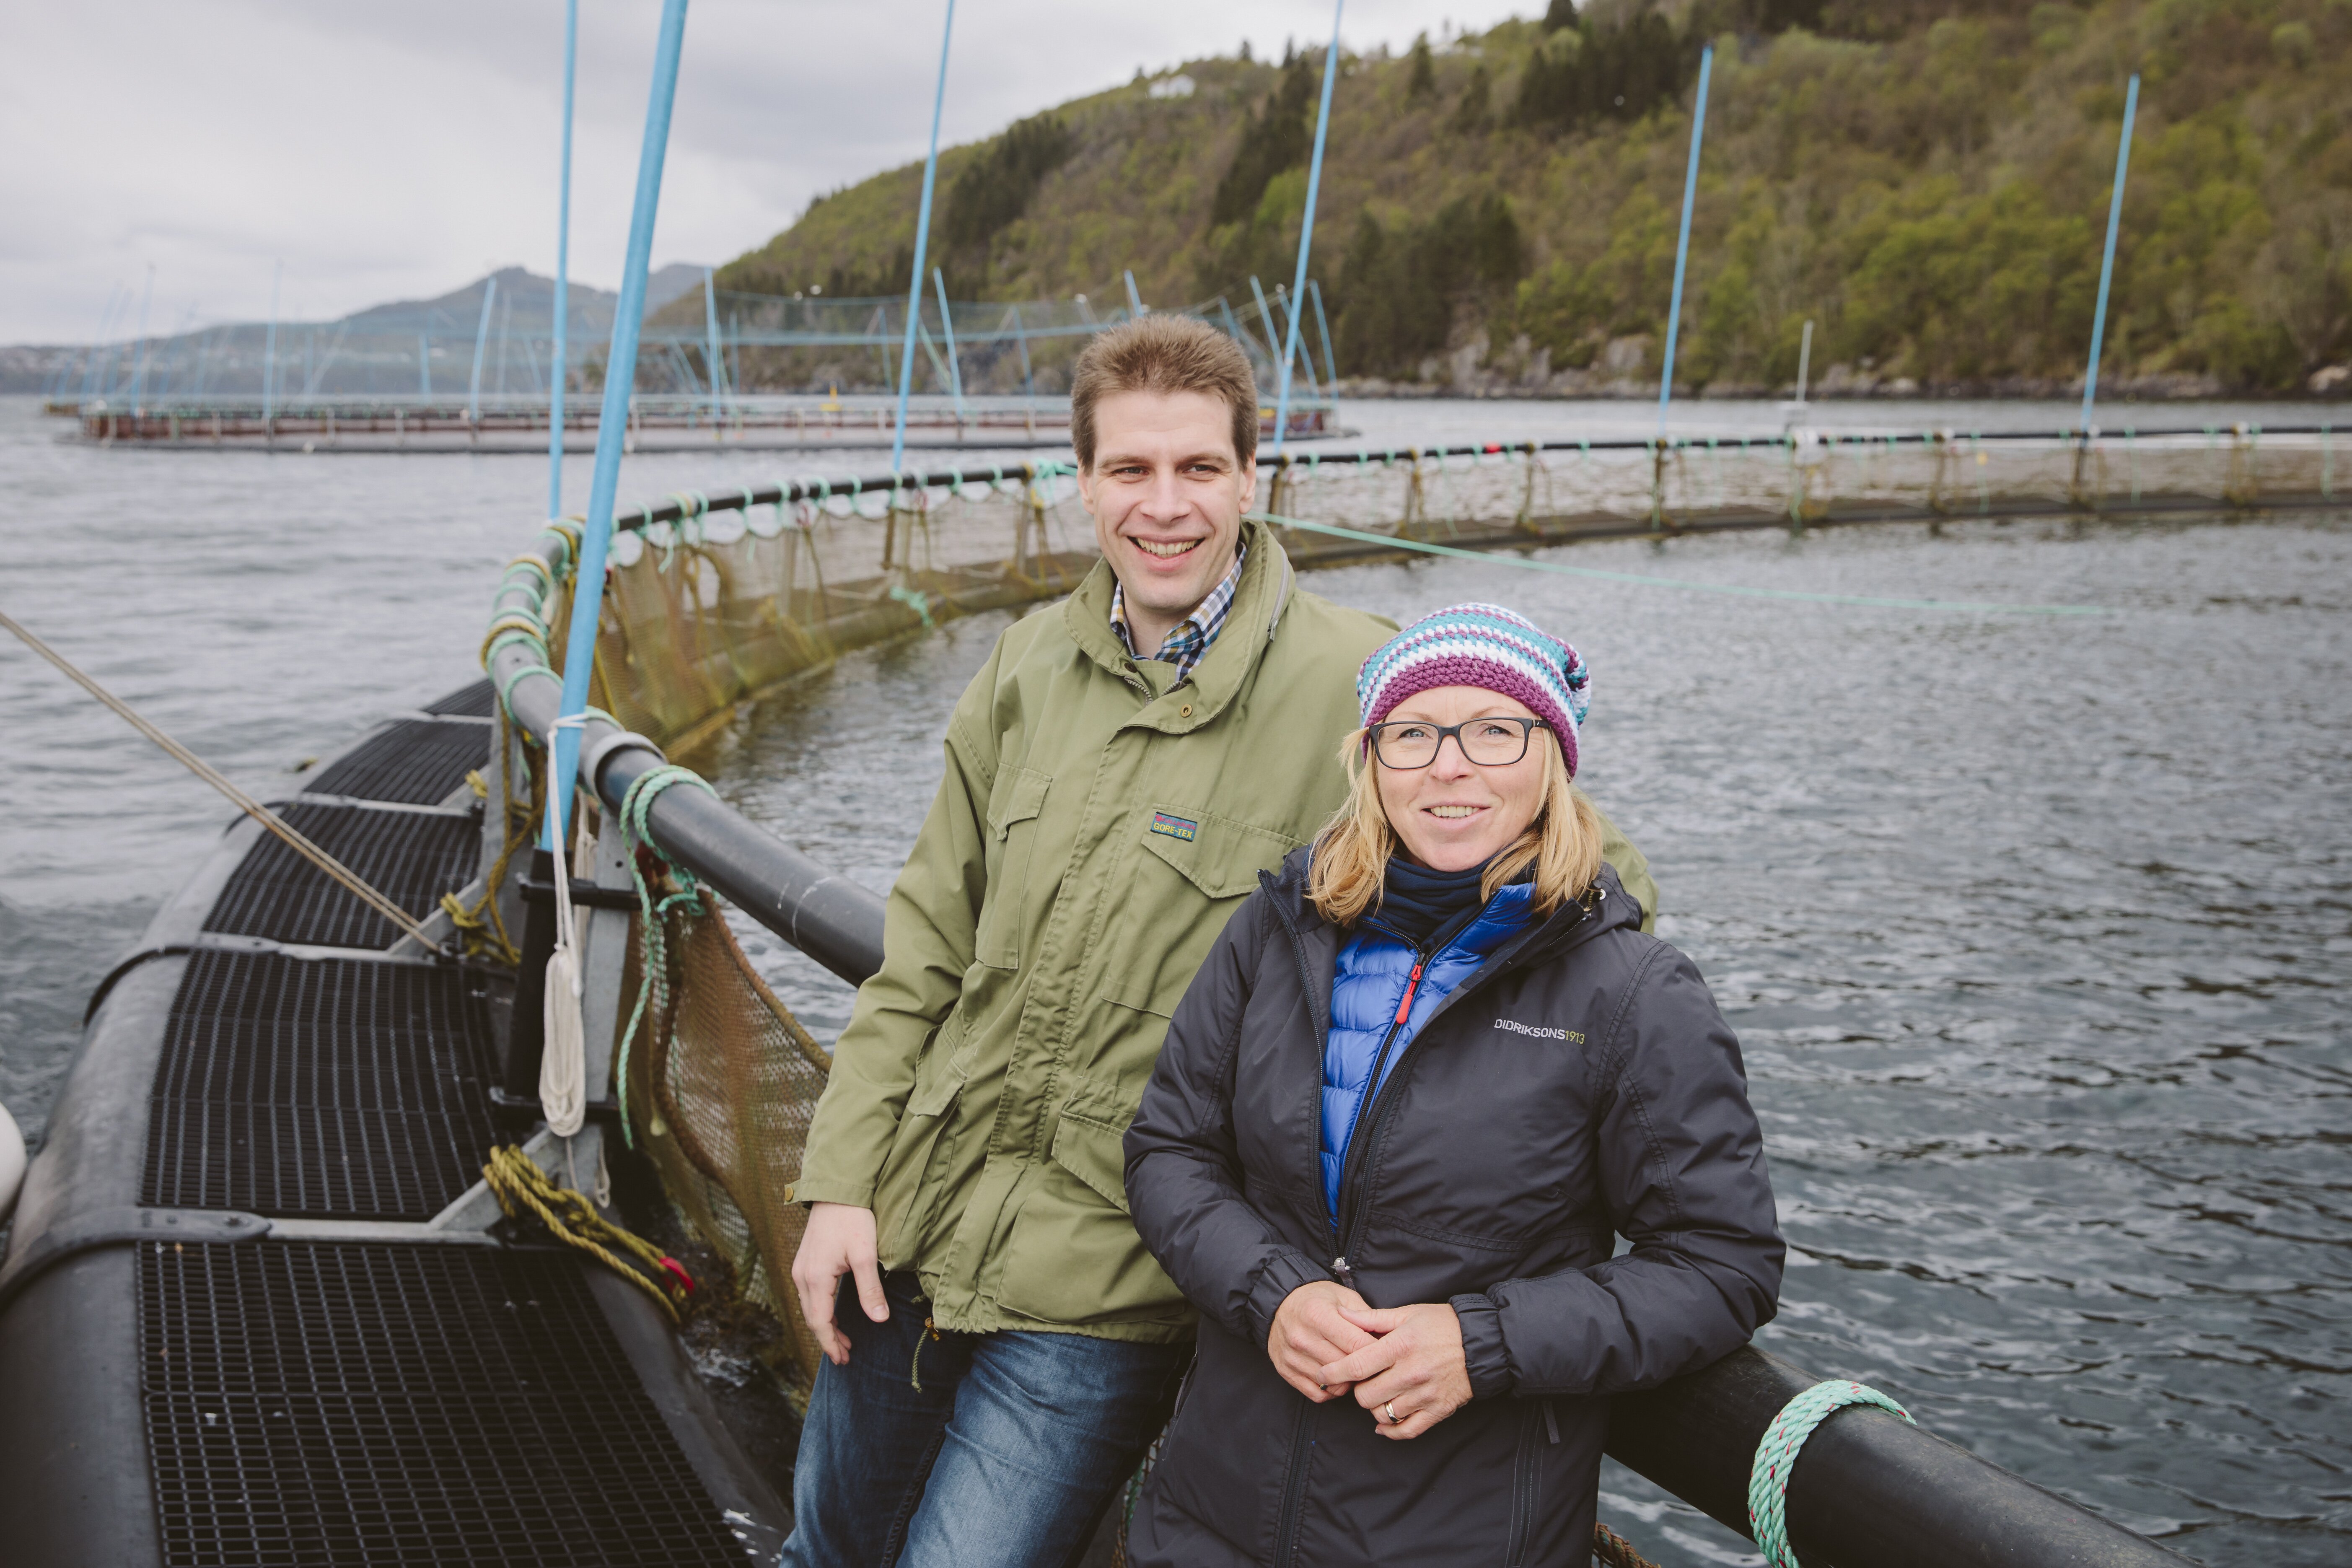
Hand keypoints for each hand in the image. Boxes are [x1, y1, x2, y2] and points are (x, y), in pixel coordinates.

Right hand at [791, 1202, 887, 1364]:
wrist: (837, 1190)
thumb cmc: (853, 1219)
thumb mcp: (866, 1254)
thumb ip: (871, 1290)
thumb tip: (879, 1321)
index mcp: (815, 1278)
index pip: (820, 1322)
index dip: (831, 1343)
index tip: (843, 1360)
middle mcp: (802, 1276)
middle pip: (812, 1318)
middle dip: (828, 1339)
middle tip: (846, 1356)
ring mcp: (801, 1268)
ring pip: (809, 1307)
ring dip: (825, 1326)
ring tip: (843, 1341)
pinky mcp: (804, 1262)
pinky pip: (809, 1295)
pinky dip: (821, 1311)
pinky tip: (833, 1315)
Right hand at [1269, 1280, 1376, 1402]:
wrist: (1280, 1304)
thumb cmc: (1316, 1299)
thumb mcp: (1343, 1297)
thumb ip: (1366, 1317)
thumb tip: (1387, 1340)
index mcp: (1317, 1314)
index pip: (1357, 1344)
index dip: (1377, 1351)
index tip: (1387, 1353)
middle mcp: (1302, 1337)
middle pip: (1345, 1367)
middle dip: (1364, 1368)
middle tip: (1373, 1364)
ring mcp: (1292, 1357)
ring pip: (1333, 1384)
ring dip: (1349, 1381)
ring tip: (1354, 1369)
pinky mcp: (1286, 1371)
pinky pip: (1318, 1394)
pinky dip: (1332, 1390)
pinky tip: (1337, 1377)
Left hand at [1319, 1302, 1473, 1439]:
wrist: (1482, 1343)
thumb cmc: (1442, 1325)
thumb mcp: (1407, 1314)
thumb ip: (1372, 1318)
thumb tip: (1342, 1315)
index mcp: (1400, 1346)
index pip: (1357, 1365)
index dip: (1333, 1373)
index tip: (1322, 1375)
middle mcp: (1411, 1372)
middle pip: (1366, 1396)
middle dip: (1357, 1390)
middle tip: (1361, 1382)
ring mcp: (1425, 1395)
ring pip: (1383, 1415)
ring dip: (1374, 1407)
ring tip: (1378, 1394)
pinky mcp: (1438, 1411)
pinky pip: (1407, 1431)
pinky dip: (1391, 1431)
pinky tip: (1385, 1423)